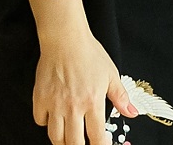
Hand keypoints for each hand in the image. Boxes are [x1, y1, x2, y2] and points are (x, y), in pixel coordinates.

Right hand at [28, 0, 136, 144]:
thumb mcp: (110, 74)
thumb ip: (121, 97)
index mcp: (92, 102)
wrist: (65, 38)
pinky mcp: (40, 98)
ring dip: (63, 141)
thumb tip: (132, 112)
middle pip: (74, 143)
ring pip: (55, 137)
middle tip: (84, 142)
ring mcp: (55, 104)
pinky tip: (54, 118)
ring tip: (69, 138)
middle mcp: (73, 107)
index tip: (102, 144)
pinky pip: (40, 121)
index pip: (97, 138)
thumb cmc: (88, 53)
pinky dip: (46, 124)